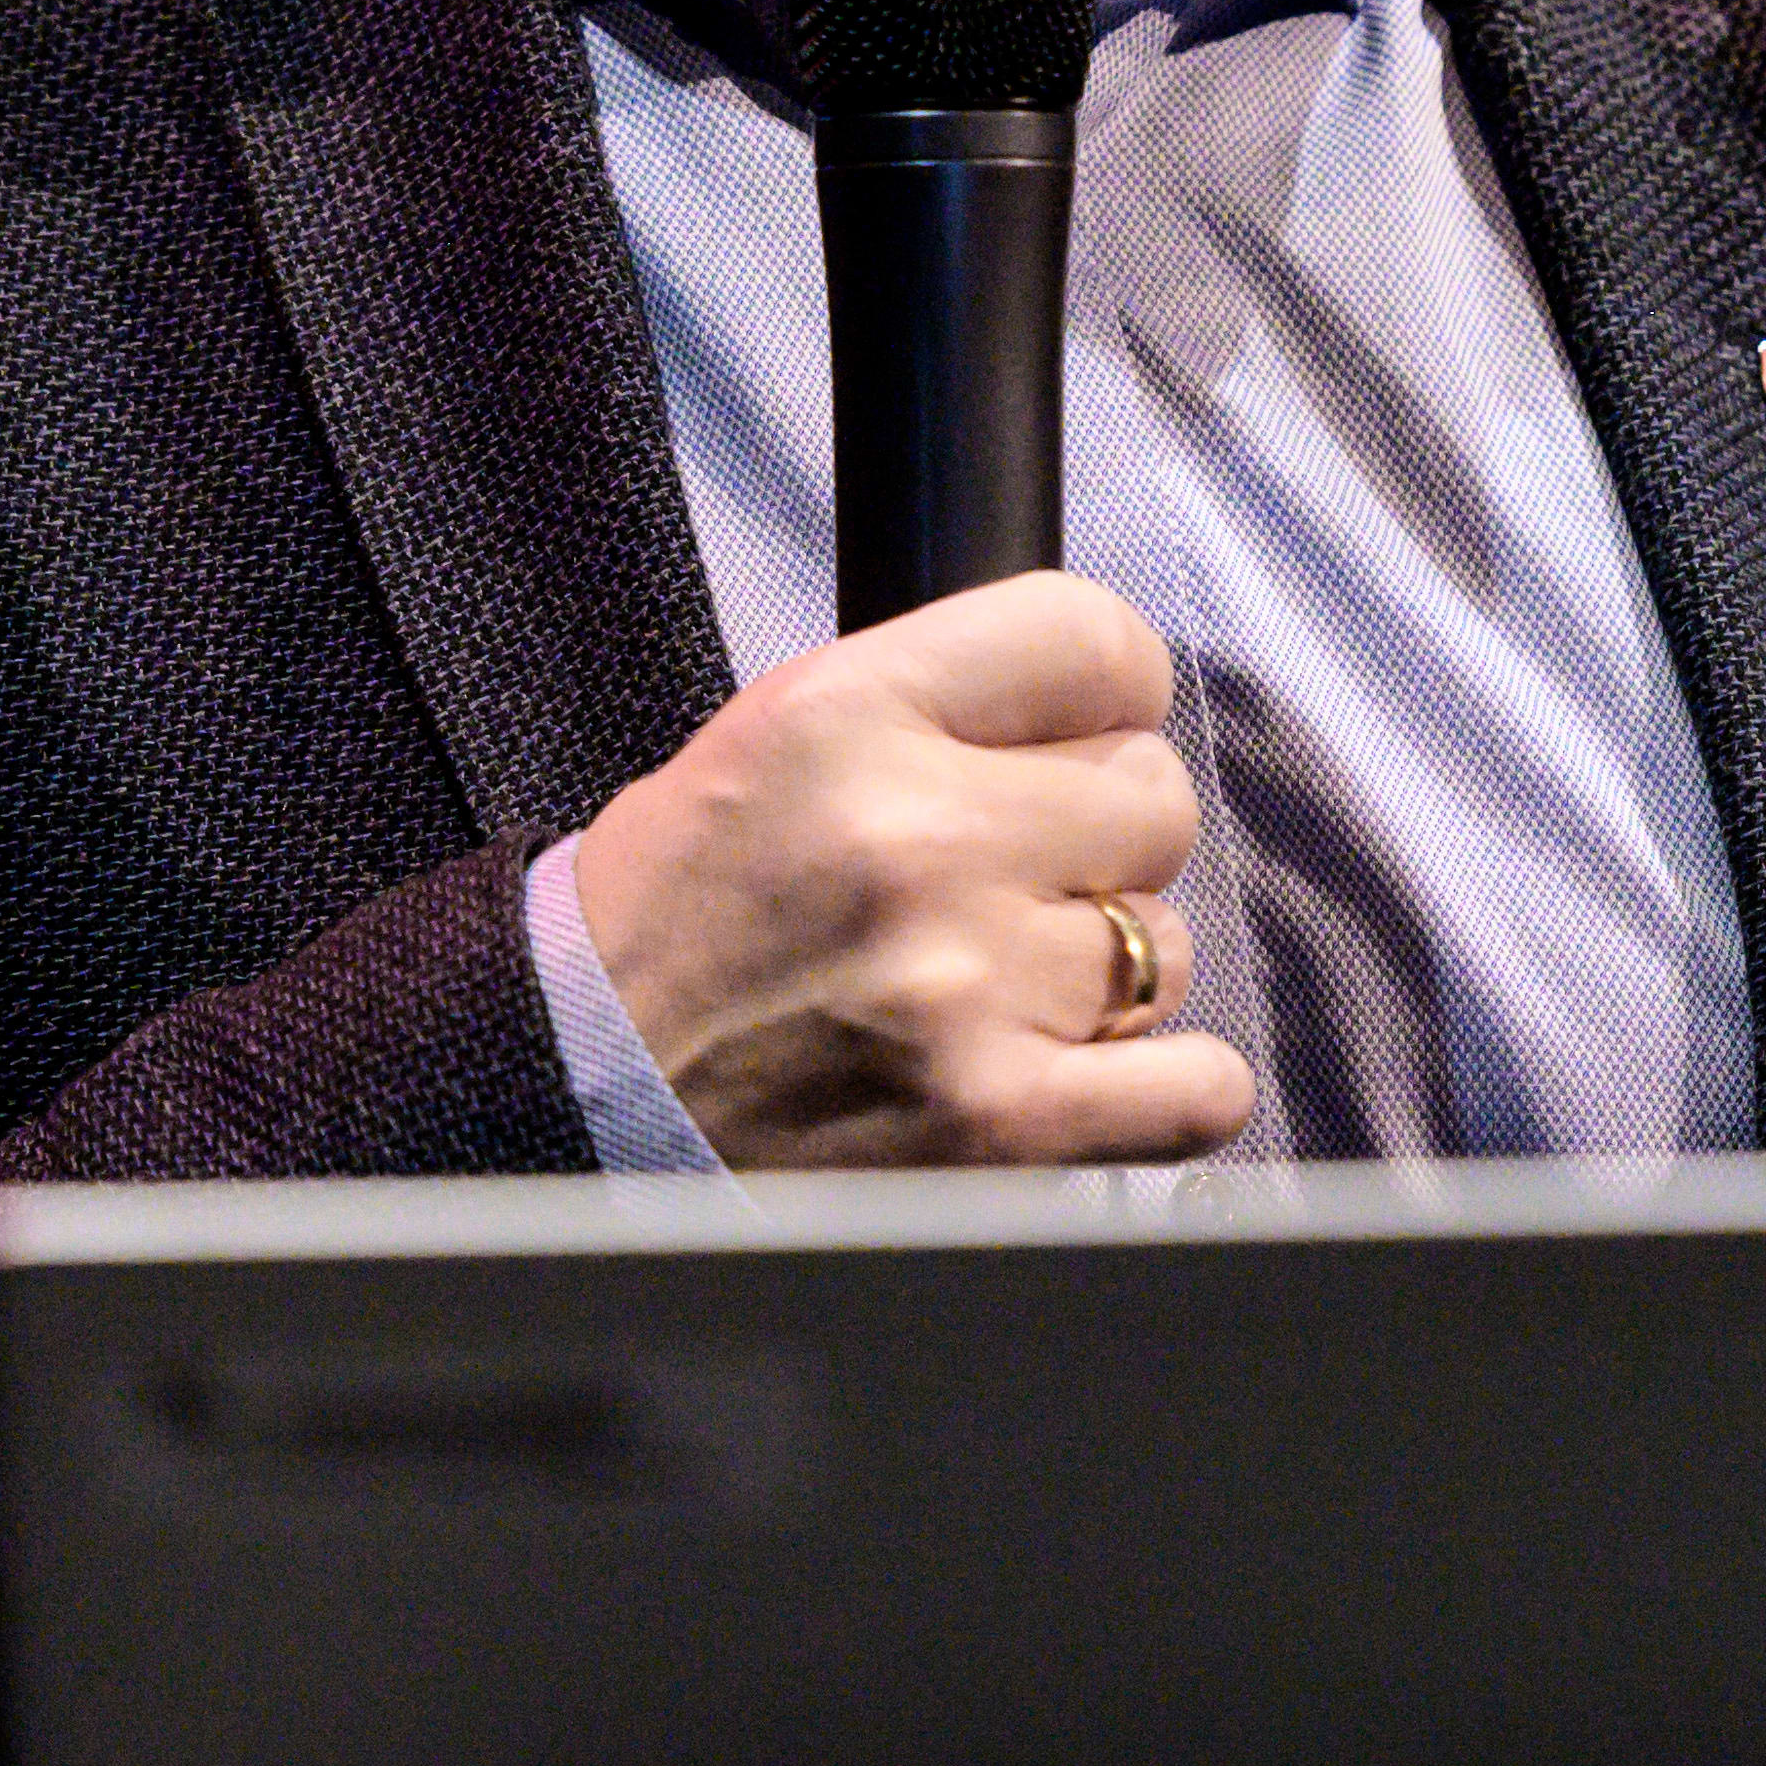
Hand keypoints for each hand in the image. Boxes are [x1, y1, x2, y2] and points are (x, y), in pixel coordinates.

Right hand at [572, 571, 1257, 1169]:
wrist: (570, 1091)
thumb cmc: (668, 919)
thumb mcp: (772, 737)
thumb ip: (938, 705)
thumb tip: (1103, 704)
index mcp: (847, 717)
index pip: (1093, 640)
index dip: (1106, 688)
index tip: (1081, 730)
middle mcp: (918, 841)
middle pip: (1153, 797)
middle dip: (1098, 834)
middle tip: (1017, 876)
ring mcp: (969, 991)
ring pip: (1168, 943)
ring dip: (1106, 970)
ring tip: (1003, 986)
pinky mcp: (1000, 1125)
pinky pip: (1196, 1089)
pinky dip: (1163, 1088)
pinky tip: (1087, 1075)